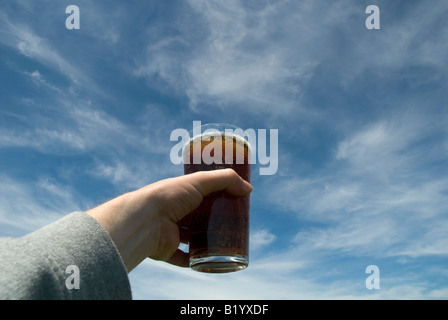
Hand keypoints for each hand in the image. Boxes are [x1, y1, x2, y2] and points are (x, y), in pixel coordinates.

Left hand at [86, 169, 252, 271]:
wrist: (145, 220)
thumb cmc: (169, 196)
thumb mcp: (200, 181)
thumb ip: (225, 180)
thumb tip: (248, 189)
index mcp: (180, 194)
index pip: (200, 194)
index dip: (216, 196)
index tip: (233, 201)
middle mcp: (174, 212)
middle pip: (198, 217)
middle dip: (214, 220)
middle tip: (234, 224)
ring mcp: (170, 232)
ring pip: (191, 238)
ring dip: (205, 241)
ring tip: (226, 242)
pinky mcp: (167, 251)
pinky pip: (182, 258)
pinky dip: (194, 261)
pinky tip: (209, 261)